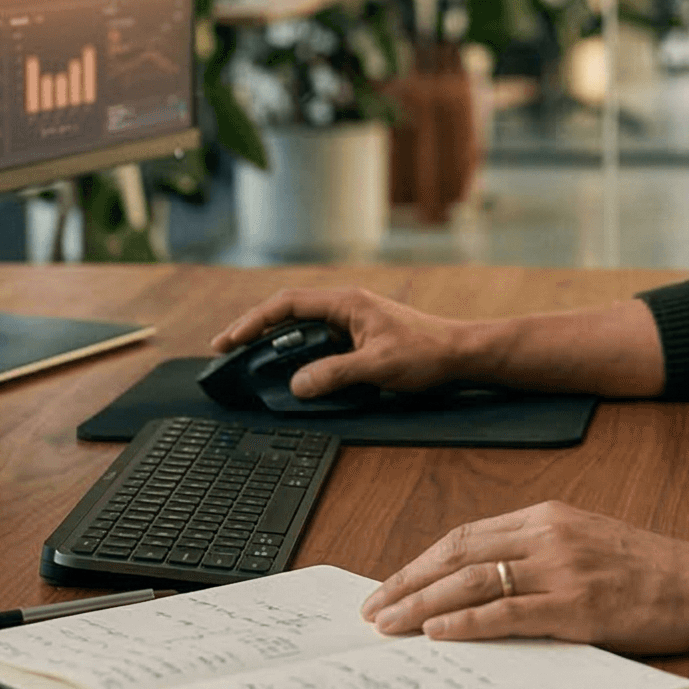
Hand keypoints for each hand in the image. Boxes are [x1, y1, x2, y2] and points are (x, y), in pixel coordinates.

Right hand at [208, 286, 478, 400]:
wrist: (461, 355)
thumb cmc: (428, 351)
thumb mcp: (378, 365)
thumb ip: (335, 374)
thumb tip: (297, 385)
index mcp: (346, 303)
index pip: (287, 305)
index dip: (254, 321)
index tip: (230, 340)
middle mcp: (345, 308)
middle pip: (288, 315)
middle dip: (255, 330)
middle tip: (227, 350)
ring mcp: (351, 324)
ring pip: (302, 331)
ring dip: (276, 345)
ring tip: (248, 361)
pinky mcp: (359, 341)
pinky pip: (318, 345)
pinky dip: (298, 357)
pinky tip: (290, 372)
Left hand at [362, 501, 688, 655]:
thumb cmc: (646, 569)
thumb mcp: (585, 539)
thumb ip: (538, 550)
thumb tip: (482, 576)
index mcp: (547, 516)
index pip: (466, 534)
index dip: (423, 561)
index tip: (394, 582)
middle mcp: (548, 535)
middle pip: (458, 554)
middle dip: (408, 581)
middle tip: (374, 606)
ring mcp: (561, 569)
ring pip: (472, 582)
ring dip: (422, 604)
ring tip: (390, 623)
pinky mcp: (576, 606)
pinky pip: (507, 613)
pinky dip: (466, 623)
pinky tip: (438, 632)